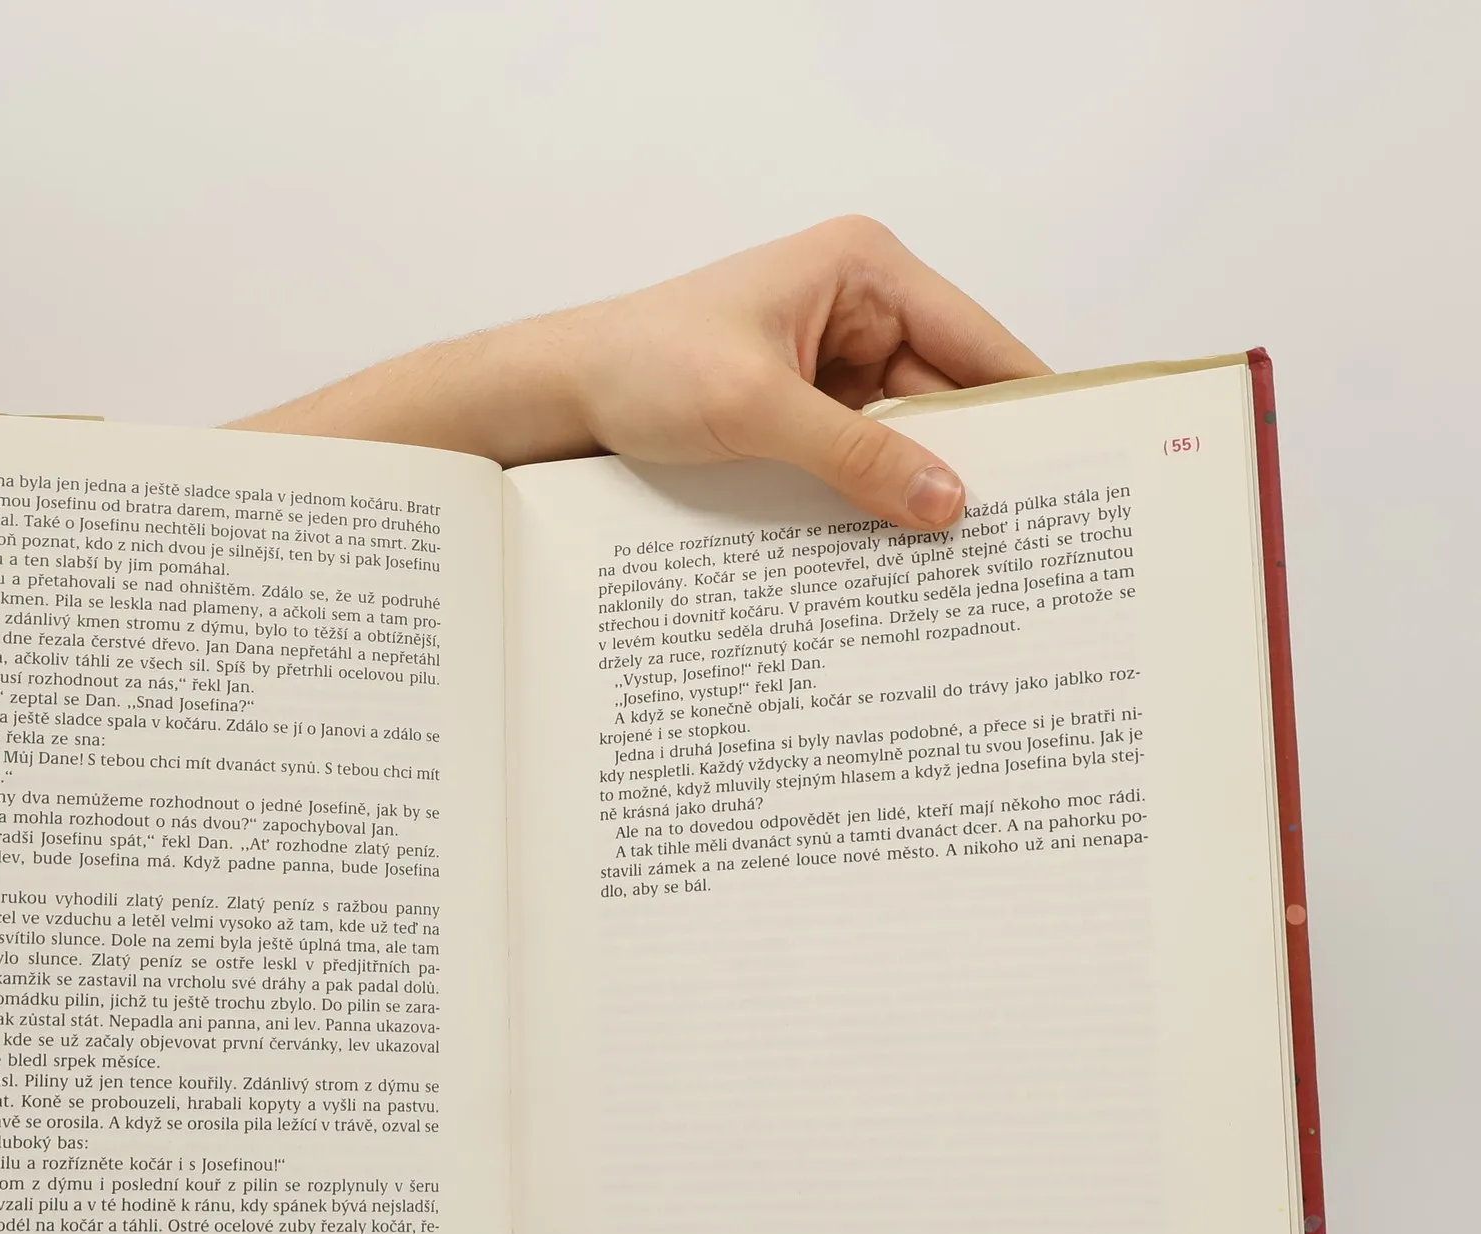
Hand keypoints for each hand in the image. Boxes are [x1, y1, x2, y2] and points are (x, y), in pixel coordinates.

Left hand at [237, 216, 1047, 529]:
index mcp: (865, 269)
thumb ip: (858, 456)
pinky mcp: (806, 411)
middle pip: (952, 396)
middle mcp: (862, 308)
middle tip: (1026, 543)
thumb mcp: (758, 411)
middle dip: (976, 463)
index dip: (1031, 405)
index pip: (979, 341)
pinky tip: (903, 554)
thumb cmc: (642, 367)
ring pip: (910, 436)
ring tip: (975, 563)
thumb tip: (948, 504)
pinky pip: (865, 457)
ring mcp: (835, 362)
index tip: (1076, 470)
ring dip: (924, 492)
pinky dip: (879, 500)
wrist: (558, 397)